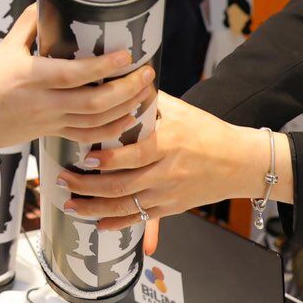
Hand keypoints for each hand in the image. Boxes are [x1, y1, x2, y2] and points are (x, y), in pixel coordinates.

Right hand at [0, 10, 155, 150]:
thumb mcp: (4, 48)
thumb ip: (29, 25)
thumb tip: (49, 0)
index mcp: (31, 77)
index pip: (74, 74)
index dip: (104, 66)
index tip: (127, 55)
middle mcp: (44, 102)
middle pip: (94, 102)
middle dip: (126, 89)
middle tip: (147, 73)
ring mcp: (49, 121)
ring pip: (95, 122)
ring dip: (125, 109)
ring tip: (145, 93)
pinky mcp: (51, 134)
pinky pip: (86, 136)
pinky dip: (111, 129)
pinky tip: (127, 118)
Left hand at [58, 92, 290, 231]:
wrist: (239, 162)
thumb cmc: (207, 131)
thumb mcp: (180, 110)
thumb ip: (149, 100)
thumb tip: (119, 78)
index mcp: (168, 145)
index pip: (134, 156)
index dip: (108, 160)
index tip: (85, 157)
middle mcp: (167, 173)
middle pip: (122, 186)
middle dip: (89, 187)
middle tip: (64, 181)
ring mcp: (168, 194)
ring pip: (126, 207)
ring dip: (95, 208)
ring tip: (71, 204)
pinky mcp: (172, 208)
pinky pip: (141, 219)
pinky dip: (118, 223)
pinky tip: (98, 223)